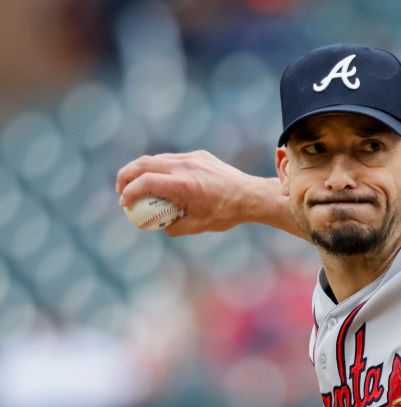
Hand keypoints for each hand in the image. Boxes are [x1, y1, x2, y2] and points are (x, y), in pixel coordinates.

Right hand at [115, 150, 274, 236]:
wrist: (250, 195)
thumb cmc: (226, 213)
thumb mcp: (198, 226)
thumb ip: (174, 226)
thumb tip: (158, 226)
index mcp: (183, 185)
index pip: (145, 183)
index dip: (129, 192)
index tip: (124, 203)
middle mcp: (185, 167)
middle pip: (143, 164)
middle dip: (126, 175)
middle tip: (121, 190)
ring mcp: (192, 158)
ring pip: (157, 158)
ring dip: (142, 170)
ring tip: (136, 184)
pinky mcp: (199, 155)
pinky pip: (173, 158)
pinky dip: (160, 167)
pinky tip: (160, 180)